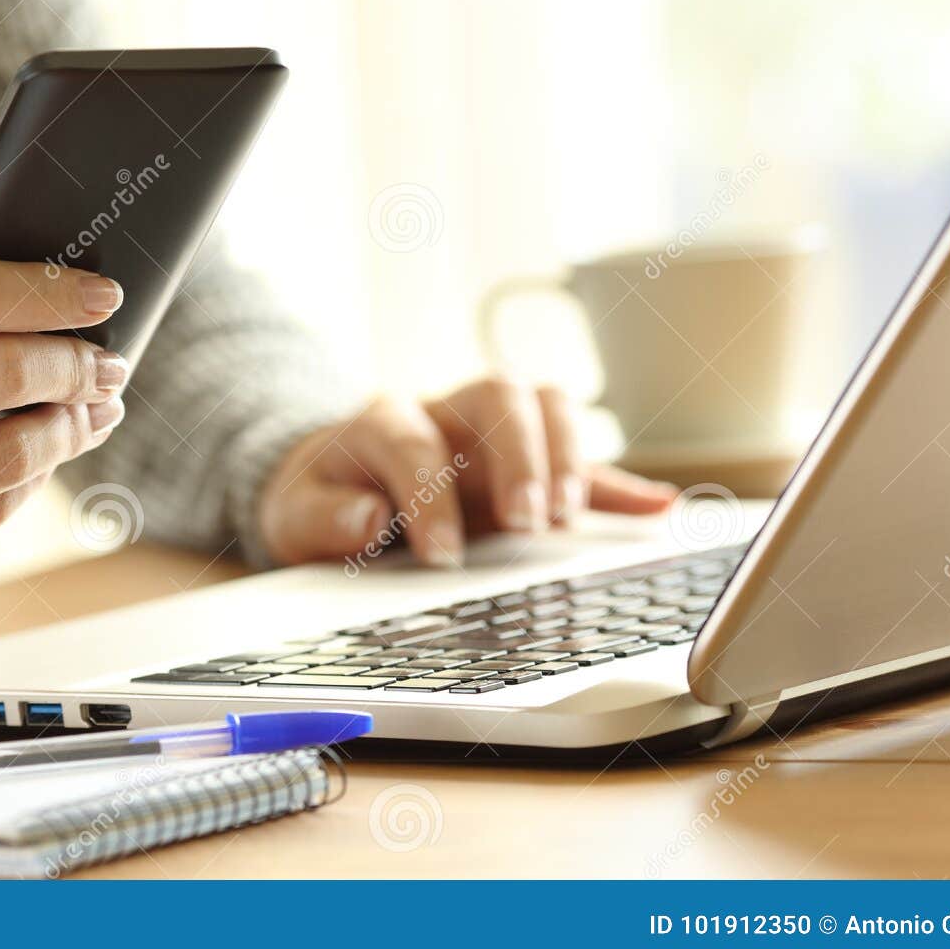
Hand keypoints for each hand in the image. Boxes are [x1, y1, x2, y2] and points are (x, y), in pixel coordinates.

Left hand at [258, 377, 676, 567]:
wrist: (332, 484)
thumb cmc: (321, 499)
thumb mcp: (294, 515)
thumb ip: (322, 518)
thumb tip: (367, 519)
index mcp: (384, 419)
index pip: (415, 439)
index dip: (430, 494)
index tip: (442, 555)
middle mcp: (447, 411)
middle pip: (499, 394)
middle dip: (518, 455)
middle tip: (523, 523)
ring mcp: (493, 434)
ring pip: (547, 404)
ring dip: (565, 457)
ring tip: (562, 522)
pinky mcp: (527, 466)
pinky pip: (583, 462)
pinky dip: (620, 485)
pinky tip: (655, 509)